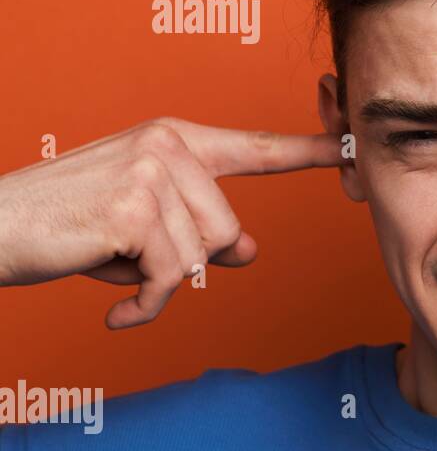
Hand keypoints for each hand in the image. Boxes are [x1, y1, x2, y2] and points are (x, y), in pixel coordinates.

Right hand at [0, 118, 345, 326]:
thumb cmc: (68, 227)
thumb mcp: (144, 229)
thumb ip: (200, 232)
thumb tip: (248, 249)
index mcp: (176, 139)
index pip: (257, 148)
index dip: (311, 152)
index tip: (354, 147)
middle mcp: (168, 144)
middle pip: (229, 230)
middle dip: (186, 258)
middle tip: (128, 252)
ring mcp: (151, 171)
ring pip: (205, 255)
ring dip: (159, 278)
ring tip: (113, 261)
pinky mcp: (134, 209)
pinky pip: (174, 278)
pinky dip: (147, 306)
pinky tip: (119, 311)